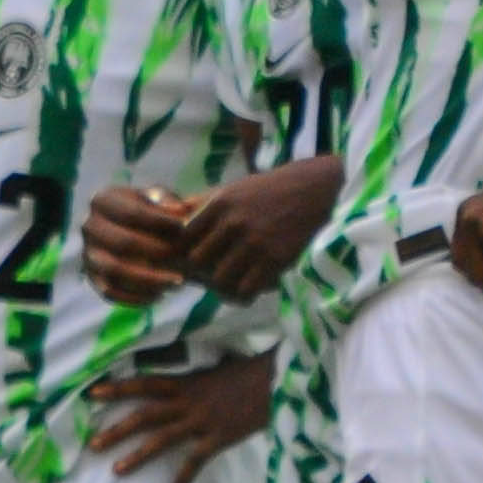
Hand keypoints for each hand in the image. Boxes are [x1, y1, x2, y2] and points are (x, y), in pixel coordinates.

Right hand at [83, 183, 197, 303]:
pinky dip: (135, 297)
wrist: (142, 233)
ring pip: (115, 270)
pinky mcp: (93, 277)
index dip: (160, 222)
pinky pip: (110, 292)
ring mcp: (88, 253)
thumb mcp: (160, 199)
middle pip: (123, 243)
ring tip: (178, 282)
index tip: (184, 227)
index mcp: (103, 200)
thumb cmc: (154, 213)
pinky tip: (160, 295)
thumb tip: (180, 211)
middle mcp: (89, 226)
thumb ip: (168, 202)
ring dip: (149, 279)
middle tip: (184, 258)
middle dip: (157, 252)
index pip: (131, 213)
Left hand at [88, 352, 274, 482]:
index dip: (118, 388)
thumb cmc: (249, 373)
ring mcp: (201, 421)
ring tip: (117, 470)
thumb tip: (184, 379)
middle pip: (144, 416)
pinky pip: (195, 462)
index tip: (92, 393)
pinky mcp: (218, 438)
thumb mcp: (216, 369)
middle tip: (93, 444)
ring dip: (138, 455)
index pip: (143, 383)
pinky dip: (184, 479)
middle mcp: (187, 401)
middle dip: (117, 429)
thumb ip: (196, 377)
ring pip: (161, 440)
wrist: (276, 381)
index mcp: (185, 382)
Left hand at [179, 156, 341, 298]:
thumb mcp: (232, 188)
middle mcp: (234, 222)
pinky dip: (243, 294)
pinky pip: (246, 290)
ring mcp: (254, 242)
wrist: (313, 190)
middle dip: (199, 272)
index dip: (183, 251)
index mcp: (220, 203)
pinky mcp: (275, 259)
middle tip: (208, 276)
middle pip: (197, 261)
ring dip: (222, 287)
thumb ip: (201, 202)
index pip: (184, 237)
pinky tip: (248, 289)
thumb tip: (169, 214)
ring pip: (220, 280)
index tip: (192, 257)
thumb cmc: (267, 191)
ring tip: (228, 285)